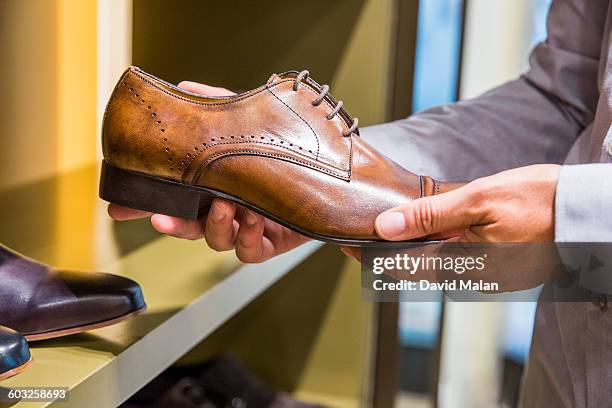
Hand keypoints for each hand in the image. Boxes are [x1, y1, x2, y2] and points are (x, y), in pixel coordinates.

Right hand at [108, 81, 309, 262]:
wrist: (333, 169)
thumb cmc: (288, 146)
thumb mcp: (251, 119)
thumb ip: (218, 105)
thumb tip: (183, 87)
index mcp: (216, 183)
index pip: (175, 195)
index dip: (146, 203)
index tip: (120, 207)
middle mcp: (228, 206)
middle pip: (189, 225)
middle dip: (172, 225)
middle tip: (162, 217)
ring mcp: (248, 226)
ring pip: (217, 240)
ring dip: (216, 225)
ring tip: (226, 205)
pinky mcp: (271, 241)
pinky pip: (251, 250)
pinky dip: (248, 237)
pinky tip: (254, 218)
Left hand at [342, 164, 560, 259]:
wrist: (582, 212)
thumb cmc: (537, 201)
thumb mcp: (477, 200)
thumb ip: (429, 216)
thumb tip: (385, 226)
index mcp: (464, 266)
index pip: (402, 266)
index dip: (370, 256)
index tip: (345, 243)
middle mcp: (471, 278)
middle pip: (413, 269)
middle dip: (383, 253)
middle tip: (356, 235)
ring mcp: (483, 274)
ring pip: (431, 265)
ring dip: (405, 250)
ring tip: (381, 231)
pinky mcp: (493, 266)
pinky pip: (451, 260)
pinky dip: (430, 247)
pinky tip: (420, 231)